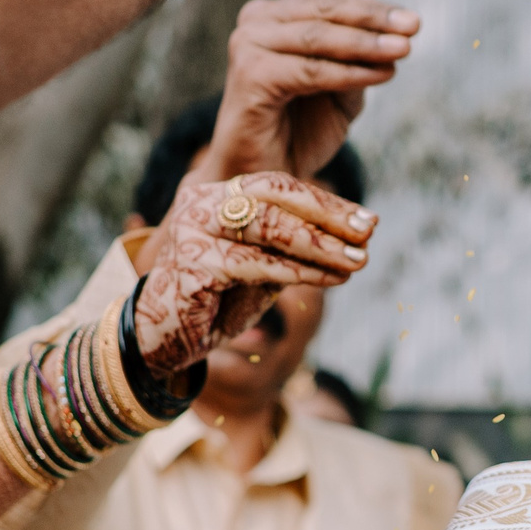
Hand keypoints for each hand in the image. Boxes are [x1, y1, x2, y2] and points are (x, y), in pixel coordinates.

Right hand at [134, 172, 372, 372]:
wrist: (160, 342)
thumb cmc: (213, 306)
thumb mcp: (260, 271)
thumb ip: (291, 250)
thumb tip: (350, 239)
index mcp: (215, 195)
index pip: (277, 187)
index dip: (325, 201)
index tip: (368, 219)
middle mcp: (200, 202)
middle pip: (274, 196)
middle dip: (328, 215)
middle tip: (370, 232)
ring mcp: (194, 230)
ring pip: (270, 227)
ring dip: (321, 245)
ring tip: (358, 261)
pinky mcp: (194, 264)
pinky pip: (258, 264)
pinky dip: (299, 272)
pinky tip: (331, 278)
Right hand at [185, 0, 417, 189]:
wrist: (264, 180)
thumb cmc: (299, 134)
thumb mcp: (339, 91)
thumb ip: (360, 64)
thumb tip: (396, 44)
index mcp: (275, 18)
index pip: (330, 6)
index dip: (374, 10)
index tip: (413, 21)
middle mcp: (256, 24)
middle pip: (325, 14)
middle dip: (373, 20)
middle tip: (414, 26)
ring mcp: (248, 46)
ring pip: (318, 39)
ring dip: (365, 45)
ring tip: (404, 50)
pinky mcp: (250, 75)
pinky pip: (310, 71)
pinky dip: (348, 73)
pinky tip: (382, 75)